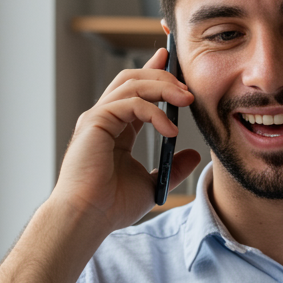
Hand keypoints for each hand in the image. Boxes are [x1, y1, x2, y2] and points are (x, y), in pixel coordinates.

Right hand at [51, 46, 199, 234]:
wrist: (88, 218)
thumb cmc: (111, 206)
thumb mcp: (153, 183)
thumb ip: (173, 166)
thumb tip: (194, 154)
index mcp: (116, 128)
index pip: (136, 91)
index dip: (155, 73)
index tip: (174, 64)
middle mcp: (105, 118)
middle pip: (133, 78)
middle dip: (163, 75)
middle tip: (188, 88)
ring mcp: (98, 118)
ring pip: (131, 83)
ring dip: (162, 87)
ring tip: (186, 100)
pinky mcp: (95, 123)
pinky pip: (129, 104)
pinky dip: (154, 113)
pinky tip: (171, 131)